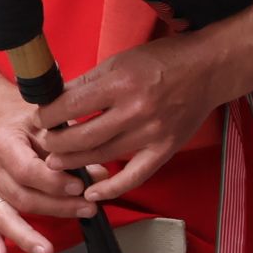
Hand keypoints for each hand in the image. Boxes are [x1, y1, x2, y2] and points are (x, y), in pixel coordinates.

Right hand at [0, 102, 98, 252]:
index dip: (54, 183)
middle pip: (22, 196)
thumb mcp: (51, 125)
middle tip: (87, 210)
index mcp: (3, 144)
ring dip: (27, 235)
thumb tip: (99, 176)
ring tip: (46, 251)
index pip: (28, 170)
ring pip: (5, 215)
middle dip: (56, 208)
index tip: (80, 188)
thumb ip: (72, 148)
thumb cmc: (29, 123)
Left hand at [33, 33, 223, 202]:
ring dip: (73, 162)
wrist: (210, 68)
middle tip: (45, 142)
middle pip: (82, 137)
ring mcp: (152, 132)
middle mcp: (136, 110)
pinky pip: (136, 175)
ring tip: (56, 161)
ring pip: (102, 156)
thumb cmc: (164, 59)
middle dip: (55, 142)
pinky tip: (92, 193)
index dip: (48, 116)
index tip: (41, 119)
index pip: (71, 107)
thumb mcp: (121, 60)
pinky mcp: (166, 148)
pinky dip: (112, 188)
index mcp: (122, 83)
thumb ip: (88, 82)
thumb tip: (56, 101)